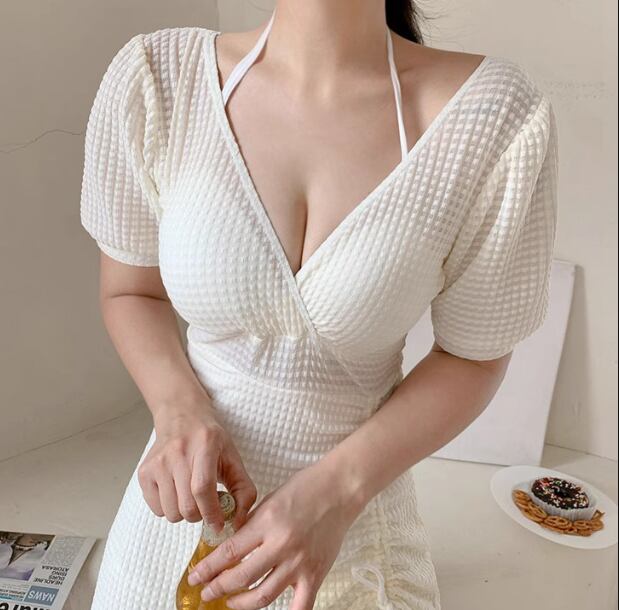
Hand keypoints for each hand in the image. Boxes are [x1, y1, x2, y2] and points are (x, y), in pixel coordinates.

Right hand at [138, 399, 256, 531]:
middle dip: (201, 515)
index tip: (219, 524)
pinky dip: (169, 508)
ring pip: (170, 512)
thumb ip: (244, 490)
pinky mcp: (144, 472)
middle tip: (206, 505)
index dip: (212, 513)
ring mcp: (158, 462)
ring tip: (190, 495)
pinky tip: (176, 491)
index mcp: (205, 445)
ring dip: (184, 513)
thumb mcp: (234, 458)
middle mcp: (177, 452)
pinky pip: (156, 509)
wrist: (182, 418)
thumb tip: (239, 523)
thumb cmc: (211, 441)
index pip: (203, 488)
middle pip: (187, 506)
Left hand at [186, 461, 365, 609]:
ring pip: (263, 596)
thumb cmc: (307, 487)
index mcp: (267, 522)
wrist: (340, 488)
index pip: (229, 552)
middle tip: (208, 591)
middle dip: (218, 587)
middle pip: (241, 577)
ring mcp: (300, 562)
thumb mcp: (270, 500)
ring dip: (241, 603)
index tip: (196, 576)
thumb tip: (232, 546)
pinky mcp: (316, 573)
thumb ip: (252, 525)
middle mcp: (281, 545)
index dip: (208, 568)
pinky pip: (299, 606)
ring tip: (230, 603)